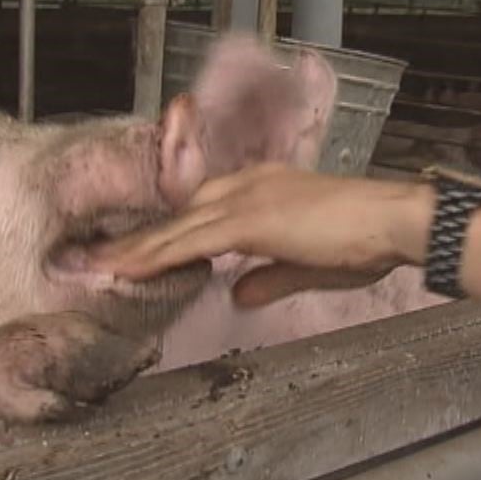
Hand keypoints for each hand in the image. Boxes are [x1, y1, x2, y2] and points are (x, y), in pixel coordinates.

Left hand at [92, 163, 434, 307]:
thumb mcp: (309, 266)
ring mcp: (246, 199)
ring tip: (89, 266)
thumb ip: (270, 277)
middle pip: (176, 216)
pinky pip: (190, 242)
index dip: (163, 234)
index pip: (199, 213)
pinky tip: (127, 269)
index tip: (128, 252)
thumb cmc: (364, 242)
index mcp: (262, 190)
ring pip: (174, 229)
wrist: (393, 223)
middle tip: (87, 258)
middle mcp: (247, 185)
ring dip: (130, 250)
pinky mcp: (249, 220)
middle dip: (132, 240)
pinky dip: (155, 256)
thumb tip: (238, 294)